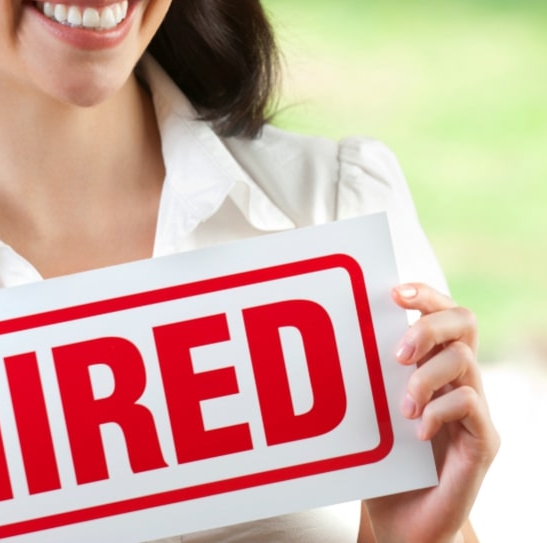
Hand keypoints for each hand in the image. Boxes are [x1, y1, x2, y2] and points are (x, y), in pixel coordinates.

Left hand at [363, 284, 499, 542]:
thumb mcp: (368, 410)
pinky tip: (417, 430)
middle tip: (396, 353)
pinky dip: (440, 410)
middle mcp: (458, 379)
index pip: (442, 311)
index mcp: (432, 363)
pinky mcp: (483, 442)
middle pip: (464, 321)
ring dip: (424, 377)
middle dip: (428, 326)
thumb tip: (328, 332)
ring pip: (464, 360)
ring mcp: (475, 409)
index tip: (394, 292)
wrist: (402, 522)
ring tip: (401, 407)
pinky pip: (471, 405)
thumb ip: (364, 375)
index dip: (425, 294)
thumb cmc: (381, 461)